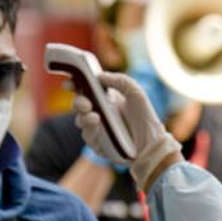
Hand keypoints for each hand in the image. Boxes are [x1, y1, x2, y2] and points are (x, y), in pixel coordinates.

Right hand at [73, 72, 181, 189]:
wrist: (151, 143)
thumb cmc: (144, 117)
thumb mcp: (136, 93)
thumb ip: (120, 80)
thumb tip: (99, 76)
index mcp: (104, 98)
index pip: (85, 89)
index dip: (75, 85)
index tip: (70, 84)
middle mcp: (97, 112)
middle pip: (78, 105)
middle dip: (78, 102)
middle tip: (86, 104)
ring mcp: (96, 128)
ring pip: (80, 121)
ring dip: (84, 117)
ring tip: (95, 117)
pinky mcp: (97, 143)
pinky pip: (87, 136)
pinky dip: (90, 131)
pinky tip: (98, 127)